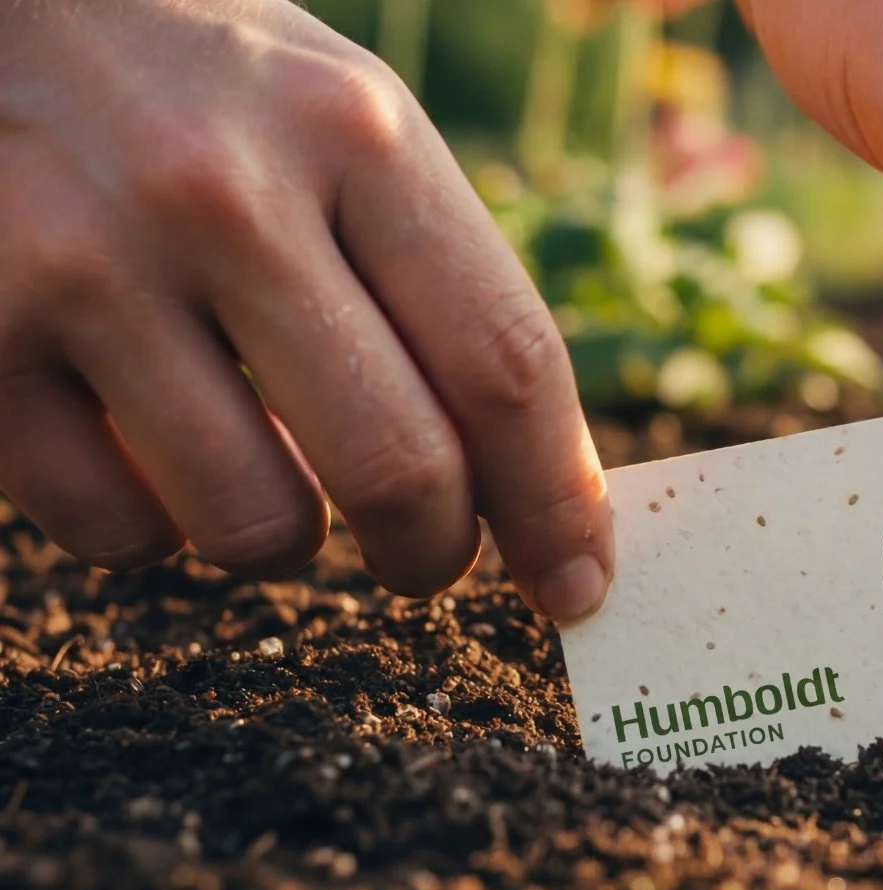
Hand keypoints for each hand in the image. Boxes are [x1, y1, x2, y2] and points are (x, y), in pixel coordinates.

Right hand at [0, 0, 612, 619]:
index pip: (505, 363)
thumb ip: (446, 288)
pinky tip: (149, 445)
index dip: (556, 502)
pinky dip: (155, 528)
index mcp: (354, 135)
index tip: (576, 583)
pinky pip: (114, 529)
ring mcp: (84, 265)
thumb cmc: (212, 91)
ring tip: (272, 479)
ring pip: (254, 525)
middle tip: (425, 560)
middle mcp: (224, 195)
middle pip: (398, 468)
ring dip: (288, 544)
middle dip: (434, 554)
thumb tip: (546, 492)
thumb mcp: (350, 128)